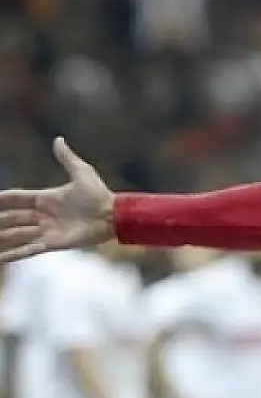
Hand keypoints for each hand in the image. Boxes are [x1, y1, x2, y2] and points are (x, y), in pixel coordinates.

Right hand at [0, 138, 114, 263]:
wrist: (113, 215)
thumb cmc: (98, 194)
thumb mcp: (81, 172)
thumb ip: (67, 158)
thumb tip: (57, 139)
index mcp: (46, 199)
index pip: (16, 199)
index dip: (2, 200)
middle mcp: (43, 216)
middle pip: (12, 218)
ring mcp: (47, 231)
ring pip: (17, 234)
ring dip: (3, 238)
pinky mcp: (53, 244)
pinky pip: (29, 249)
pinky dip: (14, 254)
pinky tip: (1, 258)